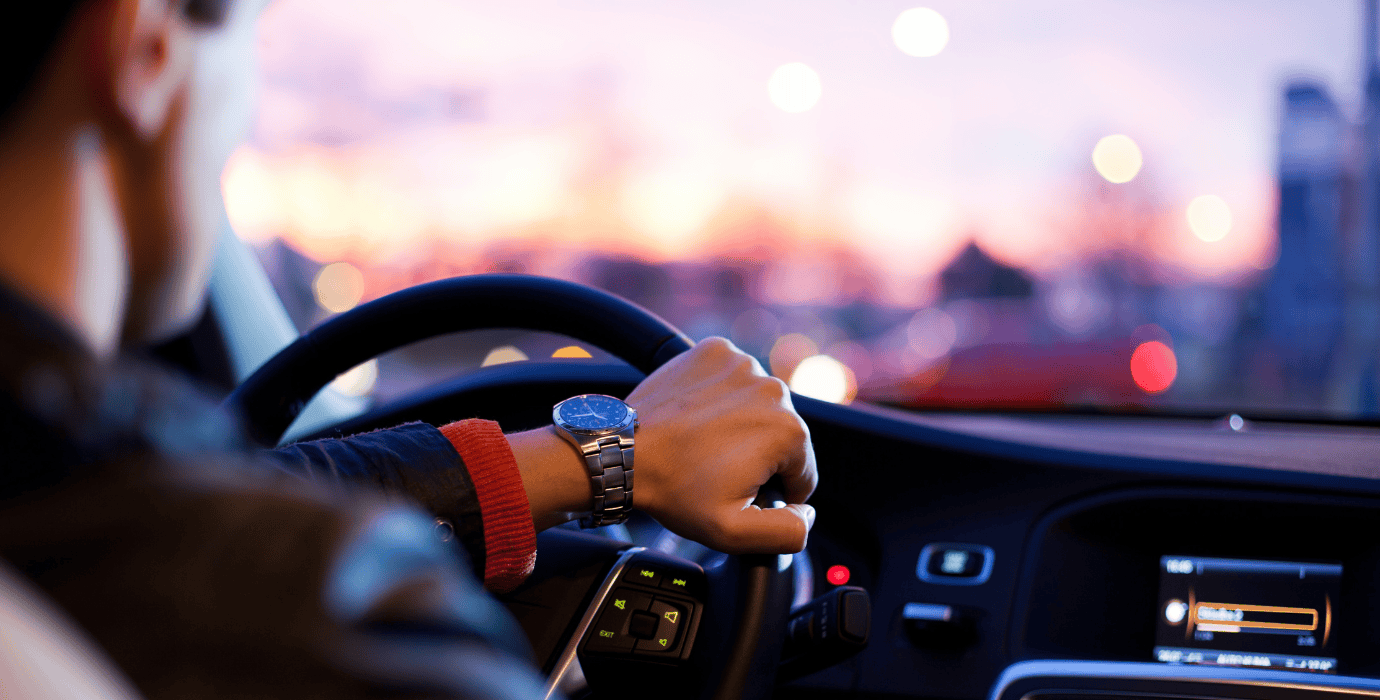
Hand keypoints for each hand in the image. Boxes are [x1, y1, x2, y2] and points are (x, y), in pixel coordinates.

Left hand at [508, 337, 816, 552]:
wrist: (623, 452)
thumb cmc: (675, 490)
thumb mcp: (735, 532)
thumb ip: (788, 531)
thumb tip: (808, 512)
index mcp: (788, 431)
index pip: (802, 472)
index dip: (773, 491)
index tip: (737, 489)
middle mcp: (773, 389)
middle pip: (782, 435)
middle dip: (757, 455)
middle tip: (715, 469)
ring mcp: (743, 363)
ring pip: (758, 405)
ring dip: (741, 423)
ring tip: (703, 443)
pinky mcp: (715, 350)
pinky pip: (733, 378)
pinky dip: (721, 395)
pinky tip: (698, 416)